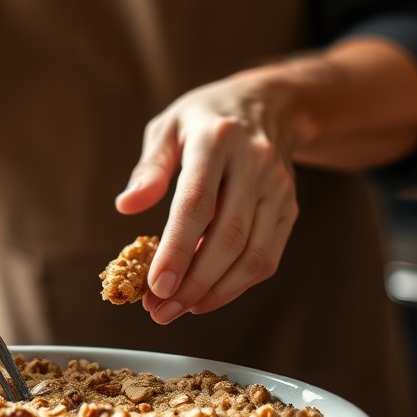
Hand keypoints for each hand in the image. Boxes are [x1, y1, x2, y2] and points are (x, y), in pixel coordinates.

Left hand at [115, 72, 298, 323]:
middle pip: (227, 236)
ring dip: (214, 292)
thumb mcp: (168, 127)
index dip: (177, 248)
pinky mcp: (289, 209)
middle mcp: (254, 163)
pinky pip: (268, 258)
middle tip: (159, 310)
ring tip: (178, 310)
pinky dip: (237, 285)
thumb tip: (126, 206)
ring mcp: (277, 188)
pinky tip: (206, 296)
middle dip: (192, 282)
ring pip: (252, 255)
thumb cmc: (204, 119)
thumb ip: (149, 168)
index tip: (156, 285)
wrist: (268, 105)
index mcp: (216, 139)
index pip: (197, 202)